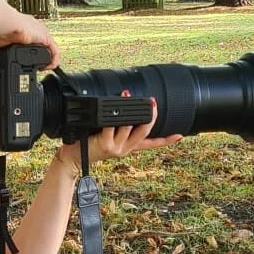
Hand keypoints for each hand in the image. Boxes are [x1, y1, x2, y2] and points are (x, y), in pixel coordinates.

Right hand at [0, 11, 60, 70]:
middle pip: (41, 42)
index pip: (30, 38)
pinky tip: (49, 67)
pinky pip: (54, 50)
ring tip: (44, 69)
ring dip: (48, 58)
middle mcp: (31, 28)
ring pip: (49, 47)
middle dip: (41, 55)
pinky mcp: (43, 37)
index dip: (30, 50)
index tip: (28, 62)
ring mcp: (38, 31)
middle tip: (38, 67)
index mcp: (19, 27)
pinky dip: (53, 60)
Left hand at [56, 101, 182, 170]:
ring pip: (128, 127)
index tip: (180, 136)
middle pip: (144, 131)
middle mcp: (125, 149)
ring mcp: (116, 148)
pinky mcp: (105, 144)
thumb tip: (123, 106)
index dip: (166, 140)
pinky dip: (111, 117)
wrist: (74, 158)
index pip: (151, 144)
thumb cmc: (88, 144)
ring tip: (126, 95)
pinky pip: (111, 127)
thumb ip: (118, 126)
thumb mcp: (107, 135)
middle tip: (152, 102)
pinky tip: (111, 106)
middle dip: (150, 115)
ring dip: (128, 110)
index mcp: (129, 147)